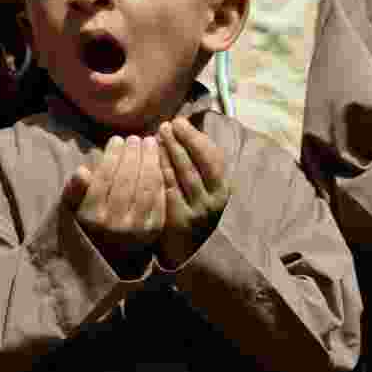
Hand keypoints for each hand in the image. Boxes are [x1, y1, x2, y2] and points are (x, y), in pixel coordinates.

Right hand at [63, 136, 165, 274]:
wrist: (111, 258)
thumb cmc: (89, 225)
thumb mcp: (72, 209)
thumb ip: (74, 191)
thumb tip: (81, 171)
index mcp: (92, 216)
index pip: (104, 178)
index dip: (112, 155)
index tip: (117, 139)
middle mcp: (114, 224)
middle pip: (126, 180)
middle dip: (132, 154)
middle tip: (135, 138)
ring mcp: (136, 229)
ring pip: (145, 186)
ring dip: (149, 161)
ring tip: (149, 144)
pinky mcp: (154, 230)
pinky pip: (159, 197)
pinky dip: (159, 176)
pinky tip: (158, 162)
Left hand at [157, 118, 230, 267]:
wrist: (184, 249)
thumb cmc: (189, 206)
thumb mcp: (201, 185)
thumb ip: (195, 159)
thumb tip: (182, 125)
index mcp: (222, 187)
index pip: (213, 156)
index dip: (195, 137)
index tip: (180, 121)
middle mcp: (214, 200)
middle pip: (198, 164)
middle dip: (181, 141)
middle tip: (165, 125)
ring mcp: (198, 212)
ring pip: (183, 176)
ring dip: (169, 153)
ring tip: (156, 136)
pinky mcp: (180, 221)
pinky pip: (169, 191)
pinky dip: (160, 172)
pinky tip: (149, 160)